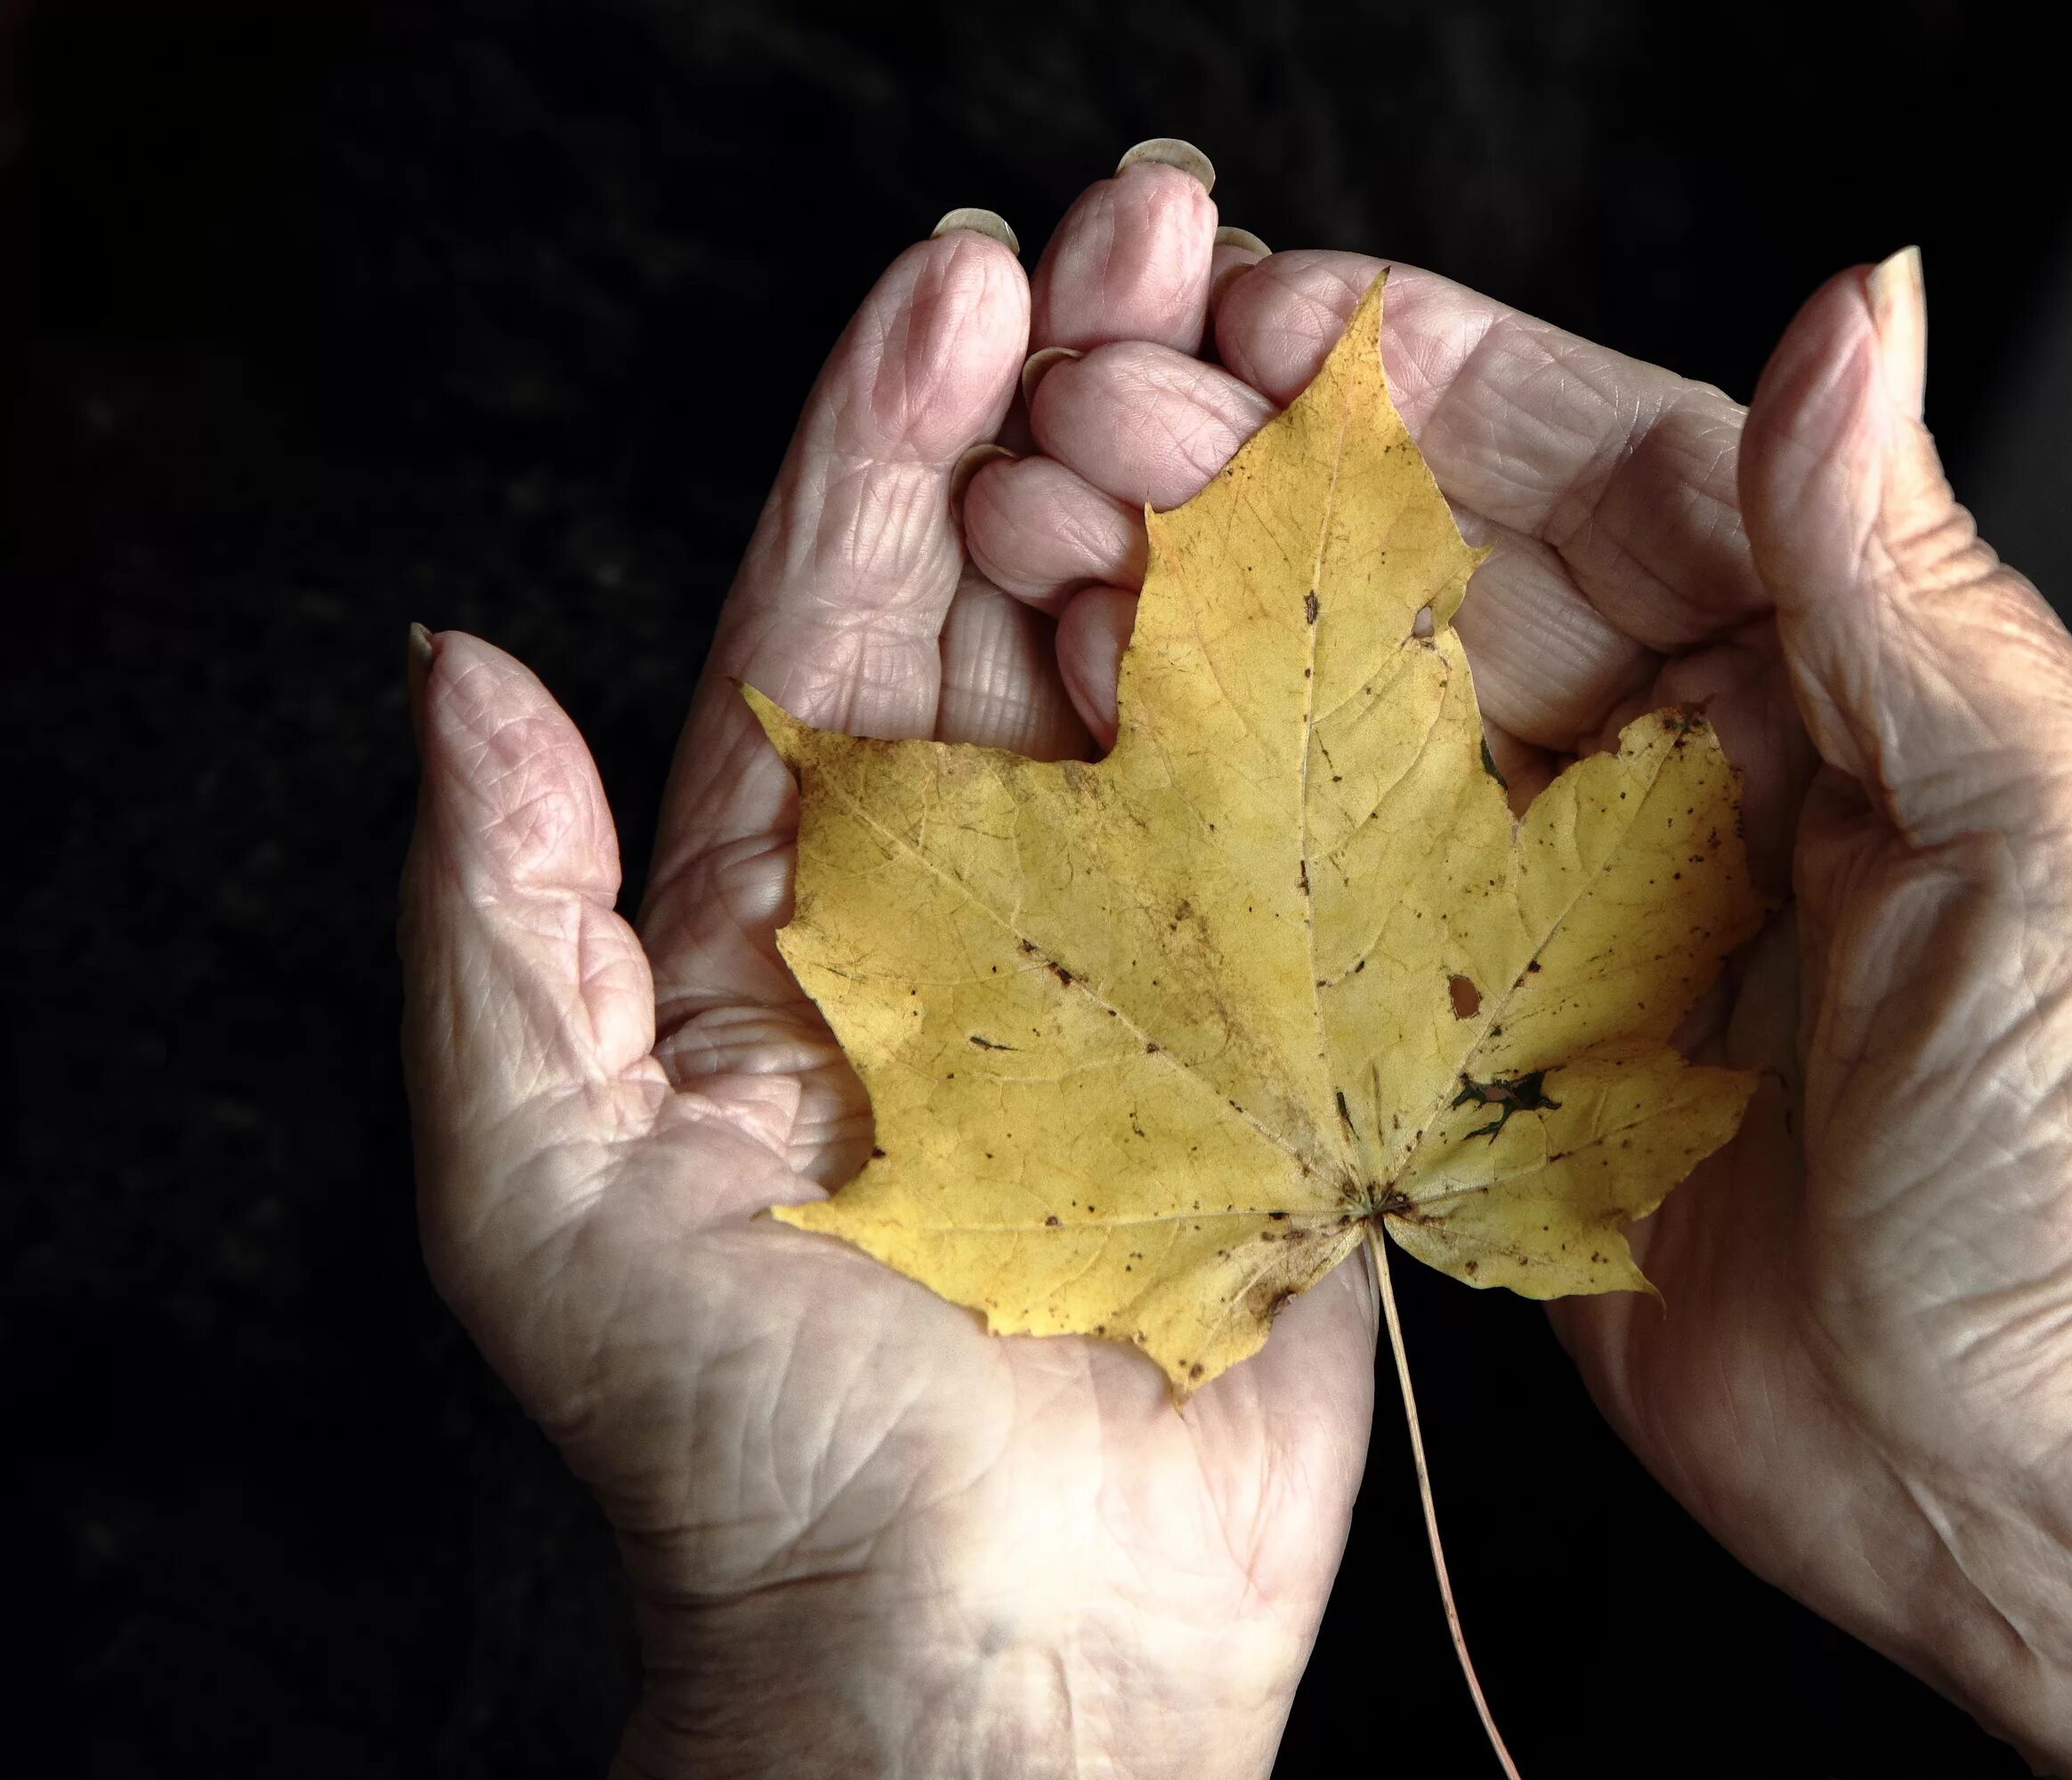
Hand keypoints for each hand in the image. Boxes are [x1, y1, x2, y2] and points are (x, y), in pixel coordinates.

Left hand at [402, 156, 1374, 1779]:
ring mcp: (1146, 963)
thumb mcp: (548, 1191)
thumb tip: (448, 669)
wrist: (988, 1657)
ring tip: (1281, 328)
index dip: (888, 434)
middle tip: (1155, 227)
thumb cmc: (751, 1454)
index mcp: (794, 907)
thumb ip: (497, 929)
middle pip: (1024, 603)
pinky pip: (1326, 842)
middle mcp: (975, 905)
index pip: (833, 614)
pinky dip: (1362, 697)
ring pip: (1182, 681)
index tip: (960, 278)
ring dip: (1225, 502)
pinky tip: (1397, 557)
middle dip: (1080, 402)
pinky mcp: (1290, 1046)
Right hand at [1018, 247, 2071, 1777]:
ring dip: (1209, 624)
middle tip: (1086, 424)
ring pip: (1366, 715)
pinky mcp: (1491, 1044)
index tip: (1257, 313)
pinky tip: (1092, 744)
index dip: (1435, 380)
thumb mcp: (2038, 835)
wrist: (2023, 1465)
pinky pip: (1337, 897)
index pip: (1615, 466)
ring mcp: (1574, 903)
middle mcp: (1687, 762)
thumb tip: (1861, 301)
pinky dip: (1215, 818)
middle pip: (1453, 570)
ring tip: (1043, 551)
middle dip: (1270, 480)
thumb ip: (1910, 580)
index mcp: (1831, 671)